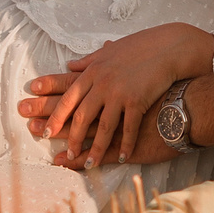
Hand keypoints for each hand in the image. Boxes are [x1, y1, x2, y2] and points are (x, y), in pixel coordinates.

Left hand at [17, 20, 213, 168]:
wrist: (169, 48)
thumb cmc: (140, 47)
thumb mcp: (109, 51)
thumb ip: (88, 61)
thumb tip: (69, 65)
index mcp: (93, 72)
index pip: (68, 98)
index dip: (55, 117)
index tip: (44, 132)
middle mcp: (102, 84)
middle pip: (81, 116)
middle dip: (72, 138)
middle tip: (65, 154)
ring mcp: (119, 94)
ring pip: (102, 127)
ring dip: (96, 149)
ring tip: (90, 165)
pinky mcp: (137, 102)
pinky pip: (128, 129)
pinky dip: (125, 145)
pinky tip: (123, 158)